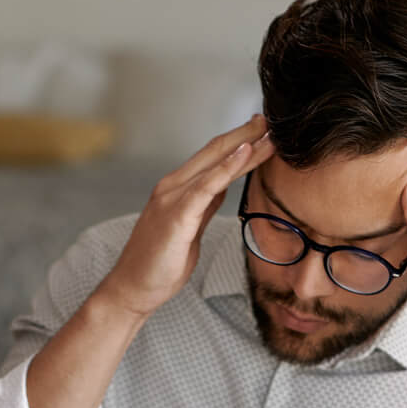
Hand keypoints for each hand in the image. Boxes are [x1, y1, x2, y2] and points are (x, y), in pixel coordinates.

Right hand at [95, 118, 273, 318]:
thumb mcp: (190, 229)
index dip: (239, 140)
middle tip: (274, 118)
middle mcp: (172, 186)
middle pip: (215, 150)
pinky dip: (228, 167)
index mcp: (176, 189)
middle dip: (247, 133)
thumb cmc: (158, 265)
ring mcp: (172, 198)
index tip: (263, 128)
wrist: (132, 289)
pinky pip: (207, 185)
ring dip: (246, 145)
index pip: (212, 157)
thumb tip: (221, 188)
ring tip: (271, 132)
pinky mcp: (177, 215)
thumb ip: (203, 206)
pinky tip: (246, 152)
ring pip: (215, 162)